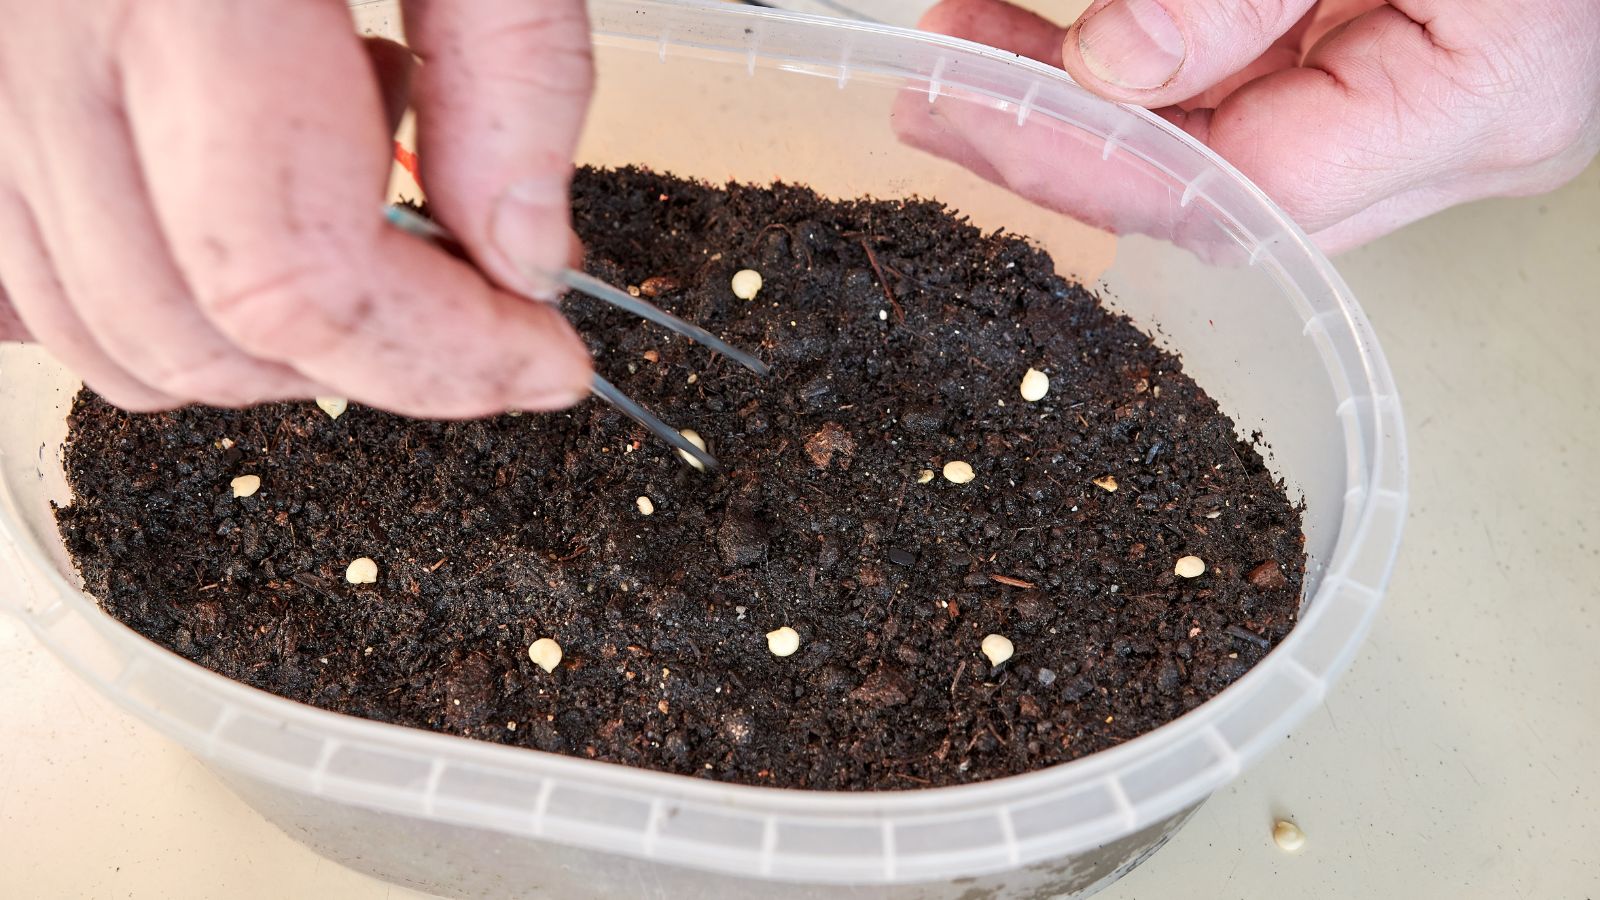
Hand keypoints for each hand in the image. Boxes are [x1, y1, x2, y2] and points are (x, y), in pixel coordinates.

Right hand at [0, 0, 594, 415]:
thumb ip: (515, 68)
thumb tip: (524, 255)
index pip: (286, 278)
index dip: (436, 359)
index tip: (541, 361)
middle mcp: (28, 37)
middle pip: (196, 333)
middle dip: (373, 360)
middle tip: (474, 292)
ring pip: (100, 331)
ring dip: (268, 336)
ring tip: (349, 183)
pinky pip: (21, 279)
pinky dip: (150, 298)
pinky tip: (230, 212)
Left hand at [921, 0, 1599, 250]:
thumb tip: (1113, 62)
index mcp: (1478, 101)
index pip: (1247, 186)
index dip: (1095, 162)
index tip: (977, 117)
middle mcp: (1460, 147)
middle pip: (1220, 194)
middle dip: (1062, 147)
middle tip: (938, 99)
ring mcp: (1427, 130)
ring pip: (1221, 160)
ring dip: (1086, 113)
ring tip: (968, 56)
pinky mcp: (1392, 95)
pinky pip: (1250, 114)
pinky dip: (1148, 86)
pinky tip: (1056, 52)